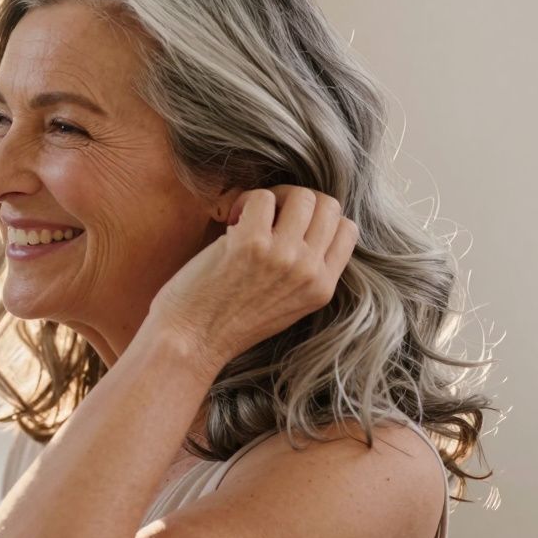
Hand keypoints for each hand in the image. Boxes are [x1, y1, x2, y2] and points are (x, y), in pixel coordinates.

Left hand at [146, 185, 358, 375]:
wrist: (190, 342)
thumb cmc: (227, 322)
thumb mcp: (286, 305)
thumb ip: (304, 271)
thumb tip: (306, 224)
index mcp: (322, 287)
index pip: (346, 229)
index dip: (317, 217)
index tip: (288, 226)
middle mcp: (309, 271)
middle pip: (327, 205)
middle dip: (296, 201)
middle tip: (268, 215)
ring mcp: (284, 256)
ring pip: (302, 196)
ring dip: (273, 197)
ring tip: (249, 217)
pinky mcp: (251, 244)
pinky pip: (262, 197)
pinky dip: (246, 201)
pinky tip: (231, 222)